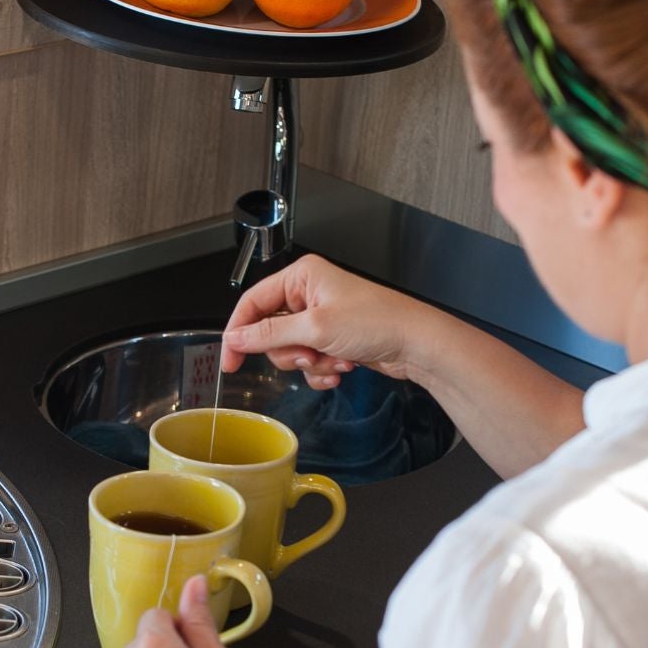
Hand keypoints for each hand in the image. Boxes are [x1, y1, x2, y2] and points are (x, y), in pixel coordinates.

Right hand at [222, 254, 434, 389]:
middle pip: (270, 332)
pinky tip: (342, 368)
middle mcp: (308, 294)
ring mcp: (321, 318)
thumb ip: (269, 335)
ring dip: (310, 363)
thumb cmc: (378, 321)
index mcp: (301, 277)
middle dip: (290, 352)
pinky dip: (322, 370)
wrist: (417, 344)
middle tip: (310, 355)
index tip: (230, 361)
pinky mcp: (332, 339)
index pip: (252, 303)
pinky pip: (309, 362)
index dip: (238, 332)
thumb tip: (236, 338)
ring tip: (335, 360)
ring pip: (290, 351)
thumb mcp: (316, 328)